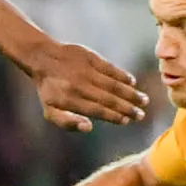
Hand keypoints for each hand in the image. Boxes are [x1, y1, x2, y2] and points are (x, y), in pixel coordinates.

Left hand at [27, 40, 147, 132]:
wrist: (42, 57)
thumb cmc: (49, 89)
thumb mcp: (50, 111)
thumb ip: (67, 122)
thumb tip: (89, 127)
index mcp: (69, 99)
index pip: (97, 110)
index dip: (113, 116)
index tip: (127, 121)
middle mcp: (79, 85)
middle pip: (108, 99)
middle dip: (127, 108)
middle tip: (141, 115)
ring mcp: (86, 70)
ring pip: (112, 84)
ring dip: (130, 93)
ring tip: (143, 100)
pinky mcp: (90, 57)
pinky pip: (110, 68)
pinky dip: (122, 75)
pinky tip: (132, 82)